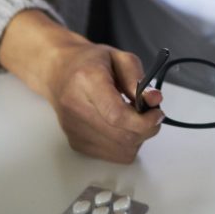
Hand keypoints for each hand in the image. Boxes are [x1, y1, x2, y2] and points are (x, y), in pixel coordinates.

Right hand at [41, 40, 164, 163]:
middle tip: (151, 115)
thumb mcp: (119, 58)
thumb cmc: (90, 62)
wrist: (57, 73)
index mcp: (87, 81)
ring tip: (134, 119)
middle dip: (146, 129)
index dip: (143, 121)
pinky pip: (113, 155)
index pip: (117, 115)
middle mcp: (76, 108)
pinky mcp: (75, 143)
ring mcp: (73, 129)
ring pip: (121, 150)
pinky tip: (121, 127)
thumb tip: (154, 100)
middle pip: (122, 136)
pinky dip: (125, 145)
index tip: (157, 113)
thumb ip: (137, 78)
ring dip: (137, 138)